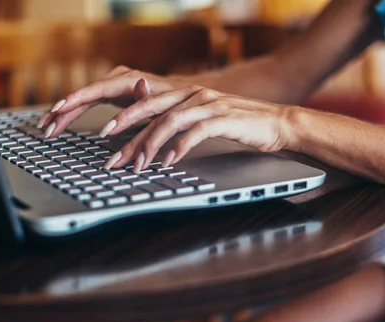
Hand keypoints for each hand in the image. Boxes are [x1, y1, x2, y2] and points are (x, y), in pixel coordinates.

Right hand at [38, 66, 189, 137]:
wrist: (178, 94)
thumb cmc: (172, 101)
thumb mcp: (163, 101)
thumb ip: (150, 96)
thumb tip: (141, 85)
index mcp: (126, 80)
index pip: (96, 90)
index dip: (76, 100)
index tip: (59, 109)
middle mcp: (115, 79)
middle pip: (83, 96)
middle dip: (63, 112)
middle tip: (46, 127)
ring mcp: (110, 85)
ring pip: (81, 100)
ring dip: (62, 114)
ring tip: (44, 128)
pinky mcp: (108, 93)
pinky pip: (85, 103)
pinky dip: (71, 113)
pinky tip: (56, 122)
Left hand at [99, 86, 291, 171]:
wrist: (279, 123)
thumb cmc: (242, 126)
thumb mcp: (206, 122)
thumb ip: (182, 127)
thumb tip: (158, 147)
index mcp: (187, 94)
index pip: (148, 104)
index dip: (125, 118)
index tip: (105, 135)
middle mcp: (195, 95)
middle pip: (152, 110)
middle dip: (127, 132)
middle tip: (112, 155)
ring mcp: (209, 105)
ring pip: (169, 122)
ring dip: (150, 144)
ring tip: (138, 165)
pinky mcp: (224, 118)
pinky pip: (195, 132)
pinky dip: (179, 148)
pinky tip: (169, 161)